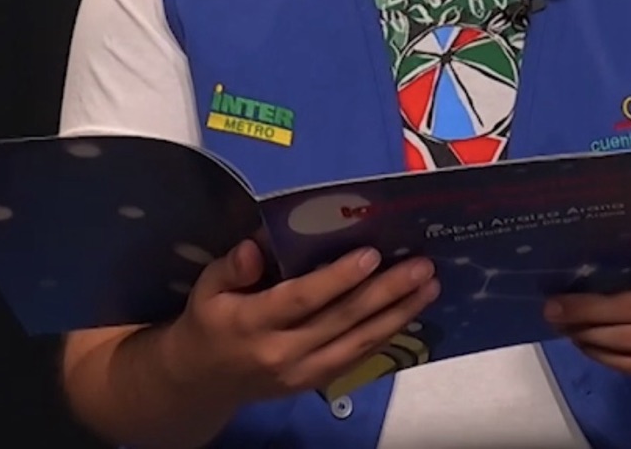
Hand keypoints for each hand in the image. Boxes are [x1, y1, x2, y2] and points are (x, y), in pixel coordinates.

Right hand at [163, 240, 440, 404]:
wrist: (202, 381)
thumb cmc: (208, 322)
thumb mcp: (206, 288)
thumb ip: (231, 268)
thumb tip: (255, 246)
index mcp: (252, 322)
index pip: (301, 299)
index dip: (337, 278)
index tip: (371, 254)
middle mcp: (281, 352)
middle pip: (341, 320)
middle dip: (385, 292)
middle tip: (421, 267)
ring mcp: (302, 372)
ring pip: (358, 343)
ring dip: (398, 315)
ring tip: (428, 288)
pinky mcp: (315, 383)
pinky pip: (357, 358)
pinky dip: (385, 336)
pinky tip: (408, 314)